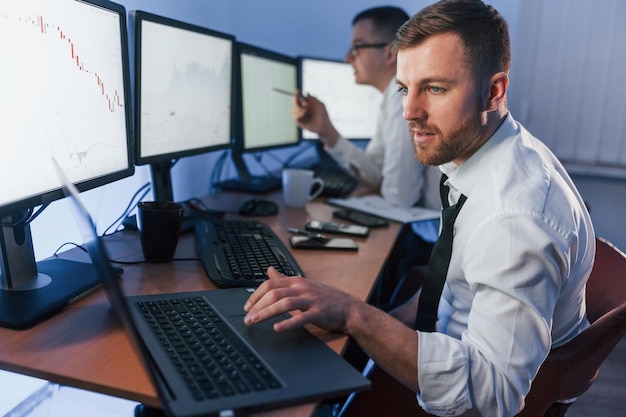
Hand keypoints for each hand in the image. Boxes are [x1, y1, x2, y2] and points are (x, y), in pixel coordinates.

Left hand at [243, 266, 358, 332]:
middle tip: (247, 317)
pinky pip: (301, 317)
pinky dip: (287, 323)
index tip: (247, 306)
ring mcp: (311, 299)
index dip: (256, 295)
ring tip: (254, 321)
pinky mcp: (318, 312)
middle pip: (274, 293)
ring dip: (266, 313)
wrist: (348, 308)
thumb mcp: (303, 285)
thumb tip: (269, 270)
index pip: (271, 284)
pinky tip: (277, 328)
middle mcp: (302, 288)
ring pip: (284, 303)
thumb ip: (284, 279)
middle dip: (257, 305)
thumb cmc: (325, 298)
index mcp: (297, 281)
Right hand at [293, 91, 339, 146]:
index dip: (297, 94)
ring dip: (299, 109)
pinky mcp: (300, 122)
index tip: (298, 90)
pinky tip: (304, 113)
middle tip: (305, 103)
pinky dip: (299, 114)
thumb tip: (307, 93)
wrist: (324, 126)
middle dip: (297, 101)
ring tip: (305, 110)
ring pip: (293, 110)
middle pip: (294, 103)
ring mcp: (300, 116)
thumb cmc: (323, 115)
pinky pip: (295, 117)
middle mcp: (302, 109)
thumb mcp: (320, 105)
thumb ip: (313, 99)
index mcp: (306, 104)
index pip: (299, 98)